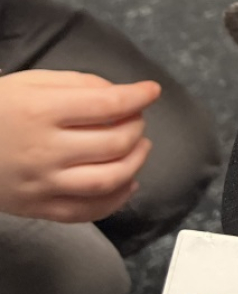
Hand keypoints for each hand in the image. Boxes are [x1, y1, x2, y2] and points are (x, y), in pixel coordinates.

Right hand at [0, 70, 160, 221]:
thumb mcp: (30, 82)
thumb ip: (79, 84)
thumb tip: (121, 95)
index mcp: (40, 111)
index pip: (108, 105)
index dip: (138, 96)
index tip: (151, 91)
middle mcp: (44, 150)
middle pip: (115, 142)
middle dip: (137, 127)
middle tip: (137, 119)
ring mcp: (41, 183)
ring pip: (110, 178)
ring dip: (137, 161)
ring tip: (140, 147)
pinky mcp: (38, 207)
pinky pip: (89, 211)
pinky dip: (118, 198)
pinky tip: (128, 182)